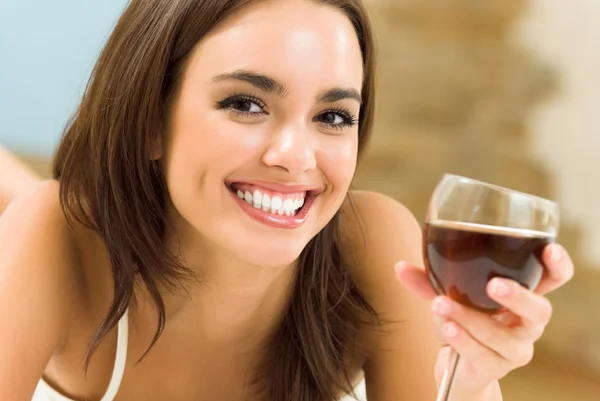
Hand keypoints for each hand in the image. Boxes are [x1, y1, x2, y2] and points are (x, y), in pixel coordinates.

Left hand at [394, 243, 573, 391]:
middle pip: (539, 310)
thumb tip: (399, 267)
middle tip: (493, 285)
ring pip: (502, 335)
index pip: (554, 279)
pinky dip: (463, 340)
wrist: (457, 365)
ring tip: (441, 305)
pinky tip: (449, 329)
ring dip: (470, 318)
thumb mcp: (449, 294)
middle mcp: (527, 322)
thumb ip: (428, 280)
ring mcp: (515, 348)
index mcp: (523, 295)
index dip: (558, 266)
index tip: (548, 251)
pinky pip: (483, 355)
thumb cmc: (464, 319)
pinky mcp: (496, 367)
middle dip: (518, 297)